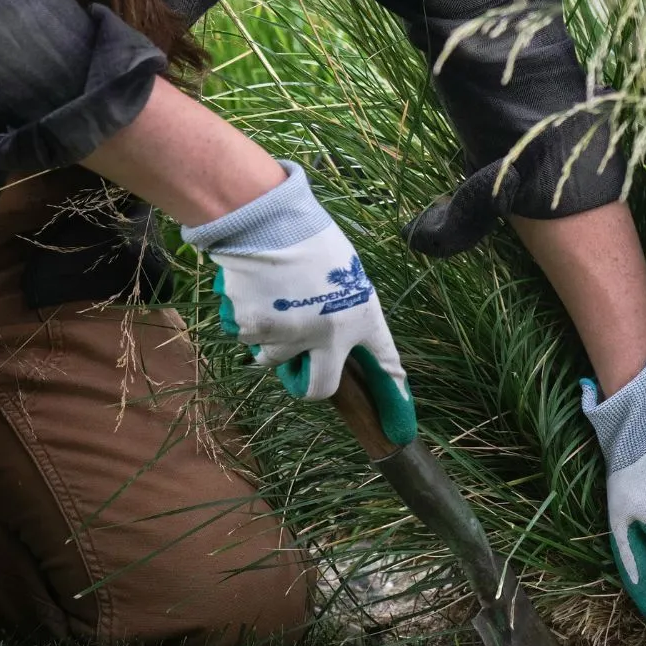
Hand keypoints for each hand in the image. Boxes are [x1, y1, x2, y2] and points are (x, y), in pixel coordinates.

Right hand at [182, 161, 415, 443]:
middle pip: (320, 388)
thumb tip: (329, 329)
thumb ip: (341, 303)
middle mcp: (329, 336)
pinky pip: (246, 334)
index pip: (386, 360)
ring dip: (270, 340)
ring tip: (268, 303)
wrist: (266, 220)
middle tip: (300, 368)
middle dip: (308, 383)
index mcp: (361, 315)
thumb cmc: (307, 234)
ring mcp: (289, 337)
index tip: (399, 425)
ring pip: (273, 359)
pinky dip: (246, 320)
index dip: (393, 392)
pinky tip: (251, 291)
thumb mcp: (342, 268)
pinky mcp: (255, 331)